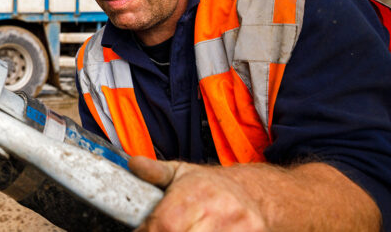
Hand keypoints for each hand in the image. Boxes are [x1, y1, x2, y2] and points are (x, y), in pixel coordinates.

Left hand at [129, 156, 265, 231]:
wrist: (256, 193)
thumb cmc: (213, 186)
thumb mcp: (182, 172)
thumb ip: (156, 172)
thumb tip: (134, 165)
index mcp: (198, 192)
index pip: (164, 223)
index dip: (148, 231)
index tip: (142, 230)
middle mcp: (219, 210)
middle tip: (158, 230)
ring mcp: (237, 228)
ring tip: (182, 228)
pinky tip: (196, 231)